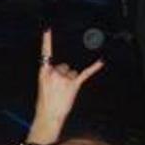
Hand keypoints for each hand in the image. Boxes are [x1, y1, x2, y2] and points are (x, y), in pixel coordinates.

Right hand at [27, 30, 103, 144]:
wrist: (48, 115)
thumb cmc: (45, 101)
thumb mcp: (42, 84)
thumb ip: (50, 74)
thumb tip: (64, 70)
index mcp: (44, 71)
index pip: (45, 53)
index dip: (47, 40)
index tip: (48, 29)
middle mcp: (54, 72)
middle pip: (65, 65)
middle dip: (64, 75)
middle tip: (59, 89)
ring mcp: (64, 78)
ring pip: (73, 72)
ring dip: (71, 81)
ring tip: (64, 92)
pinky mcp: (74, 85)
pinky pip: (84, 73)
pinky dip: (93, 67)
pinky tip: (101, 61)